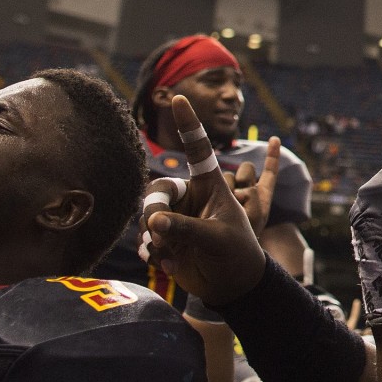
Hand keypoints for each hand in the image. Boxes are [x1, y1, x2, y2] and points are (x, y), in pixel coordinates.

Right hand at [142, 97, 275, 306]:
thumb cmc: (236, 254)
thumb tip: (153, 222)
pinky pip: (145, 238)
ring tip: (175, 253)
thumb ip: (185, 228)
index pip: (197, 149)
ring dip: (157, 238)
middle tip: (159, 229)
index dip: (188, 123)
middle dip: (153, 209)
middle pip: (158, 190)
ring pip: (148, 217)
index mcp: (210, 186)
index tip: (178, 97)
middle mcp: (189, 197)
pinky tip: (169, 263)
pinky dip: (153, 253)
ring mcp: (175, 217)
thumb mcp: (217, 238)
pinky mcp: (164, 237)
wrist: (230, 285)